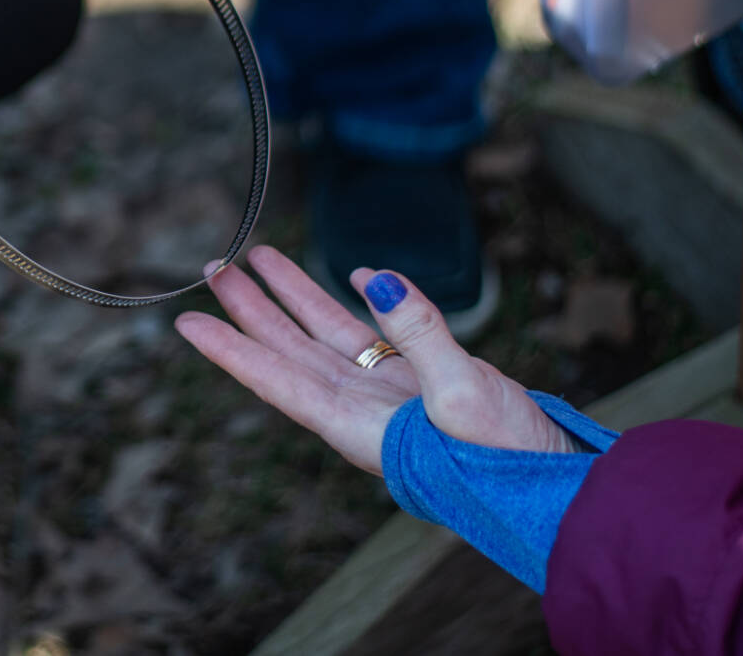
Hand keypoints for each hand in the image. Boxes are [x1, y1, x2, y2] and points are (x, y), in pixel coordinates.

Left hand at [175, 246, 578, 475]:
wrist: (557, 486)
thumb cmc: (509, 459)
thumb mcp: (464, 393)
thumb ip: (418, 332)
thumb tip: (371, 277)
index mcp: (357, 427)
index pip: (277, 381)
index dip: (230, 349)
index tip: (185, 322)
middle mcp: (362, 412)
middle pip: (290, 352)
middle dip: (250, 309)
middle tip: (214, 266)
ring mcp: (391, 398)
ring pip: (326, 339)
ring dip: (293, 297)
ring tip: (259, 257)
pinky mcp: (423, 386)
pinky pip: (378, 337)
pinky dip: (359, 303)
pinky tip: (350, 275)